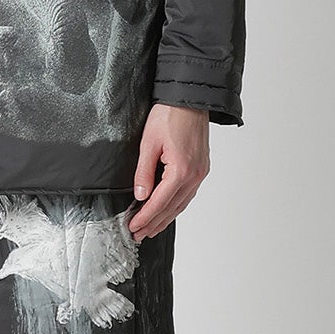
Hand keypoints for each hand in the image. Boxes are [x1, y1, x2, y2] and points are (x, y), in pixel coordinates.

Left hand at [128, 104, 210, 238]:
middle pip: (172, 208)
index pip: (159, 203)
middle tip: (138, 235)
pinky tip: (167, 210)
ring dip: (165, 218)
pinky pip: (188, 194)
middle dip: (154, 223)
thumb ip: (143, 172)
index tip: (132, 227)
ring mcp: (201, 173)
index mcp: (181, 171)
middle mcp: (194, 176)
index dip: (145, 217)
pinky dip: (175, 206)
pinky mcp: (201, 168)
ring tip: (150, 229)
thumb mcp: (148, 143)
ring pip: (181, 204)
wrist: (190, 98)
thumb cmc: (169, 115)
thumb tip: (140, 196)